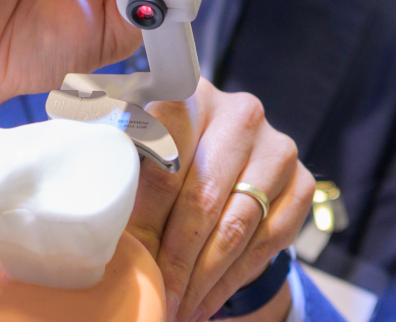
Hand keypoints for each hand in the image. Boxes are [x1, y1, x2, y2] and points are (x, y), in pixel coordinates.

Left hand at [126, 79, 314, 321]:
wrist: (225, 157)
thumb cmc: (165, 155)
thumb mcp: (135, 149)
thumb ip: (116, 170)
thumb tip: (93, 225)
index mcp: (189, 95)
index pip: (164, 155)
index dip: (146, 213)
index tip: (130, 257)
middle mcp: (241, 114)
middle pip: (202, 197)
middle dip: (175, 258)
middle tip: (156, 297)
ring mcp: (277, 148)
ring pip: (237, 225)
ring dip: (204, 277)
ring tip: (177, 307)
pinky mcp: (303, 180)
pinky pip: (269, 240)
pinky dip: (234, 278)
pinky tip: (207, 300)